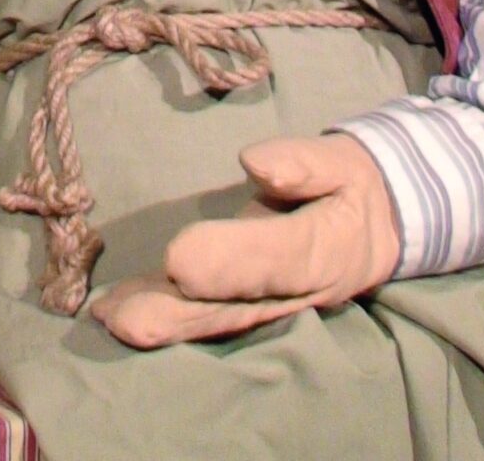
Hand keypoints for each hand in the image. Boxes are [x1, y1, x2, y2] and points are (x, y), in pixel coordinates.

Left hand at [92, 133, 399, 348]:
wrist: (374, 227)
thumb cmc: (348, 186)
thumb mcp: (342, 163)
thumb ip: (303, 163)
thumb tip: (255, 161)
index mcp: (324, 251)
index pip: (275, 259)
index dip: (230, 261)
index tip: (180, 258)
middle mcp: (292, 293)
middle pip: (234, 307)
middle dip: (179, 313)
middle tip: (126, 317)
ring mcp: (268, 307)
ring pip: (213, 320)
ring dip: (162, 322)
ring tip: (110, 318)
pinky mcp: (245, 306)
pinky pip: (204, 317)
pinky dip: (163, 319)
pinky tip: (116, 315)